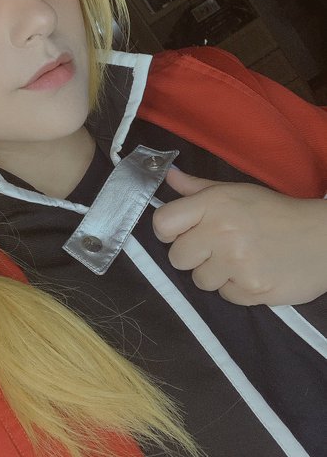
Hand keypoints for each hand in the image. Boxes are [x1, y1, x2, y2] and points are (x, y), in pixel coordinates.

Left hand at [153, 168, 326, 305]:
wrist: (323, 239)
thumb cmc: (275, 212)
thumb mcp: (236, 192)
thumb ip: (198, 188)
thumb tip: (170, 177)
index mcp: (214, 203)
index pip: (163, 223)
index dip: (167, 231)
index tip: (180, 234)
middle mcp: (221, 231)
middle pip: (177, 257)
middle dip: (193, 255)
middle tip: (216, 247)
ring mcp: (236, 262)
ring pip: (199, 280)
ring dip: (215, 274)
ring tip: (239, 259)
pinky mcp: (251, 289)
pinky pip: (224, 295)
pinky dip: (236, 288)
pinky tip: (253, 272)